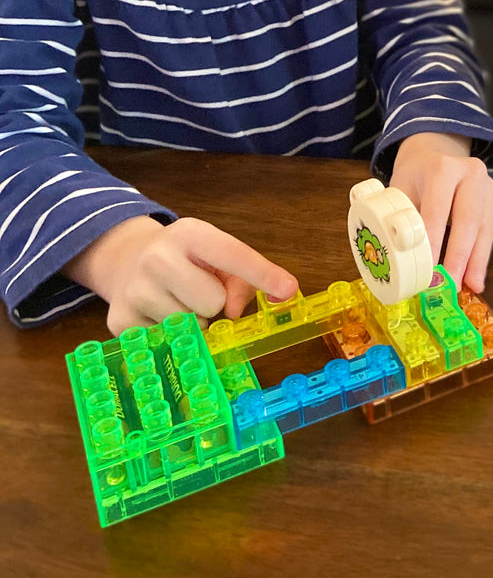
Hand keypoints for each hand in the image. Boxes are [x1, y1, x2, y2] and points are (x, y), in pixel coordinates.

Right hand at [64, 215, 297, 335]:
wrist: (125, 259)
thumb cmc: (184, 258)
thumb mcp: (214, 254)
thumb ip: (242, 277)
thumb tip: (237, 312)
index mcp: (190, 234)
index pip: (234, 255)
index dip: (263, 274)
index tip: (287, 289)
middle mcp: (158, 257)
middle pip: (213, 302)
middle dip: (214, 303)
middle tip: (199, 291)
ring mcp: (135, 290)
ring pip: (191, 327)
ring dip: (193, 321)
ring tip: (177, 300)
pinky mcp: (121, 321)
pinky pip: (167, 342)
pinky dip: (171, 335)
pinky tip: (158, 313)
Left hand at [389, 132, 492, 292]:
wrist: (436, 152)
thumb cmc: (415, 176)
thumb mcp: (400, 188)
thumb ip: (400, 217)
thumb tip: (400, 255)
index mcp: (443, 168)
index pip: (438, 210)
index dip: (434, 242)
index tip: (429, 270)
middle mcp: (471, 173)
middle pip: (468, 219)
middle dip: (460, 256)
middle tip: (452, 284)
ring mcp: (487, 187)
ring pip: (484, 228)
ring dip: (476, 261)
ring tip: (470, 286)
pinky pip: (490, 232)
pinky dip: (481, 257)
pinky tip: (476, 277)